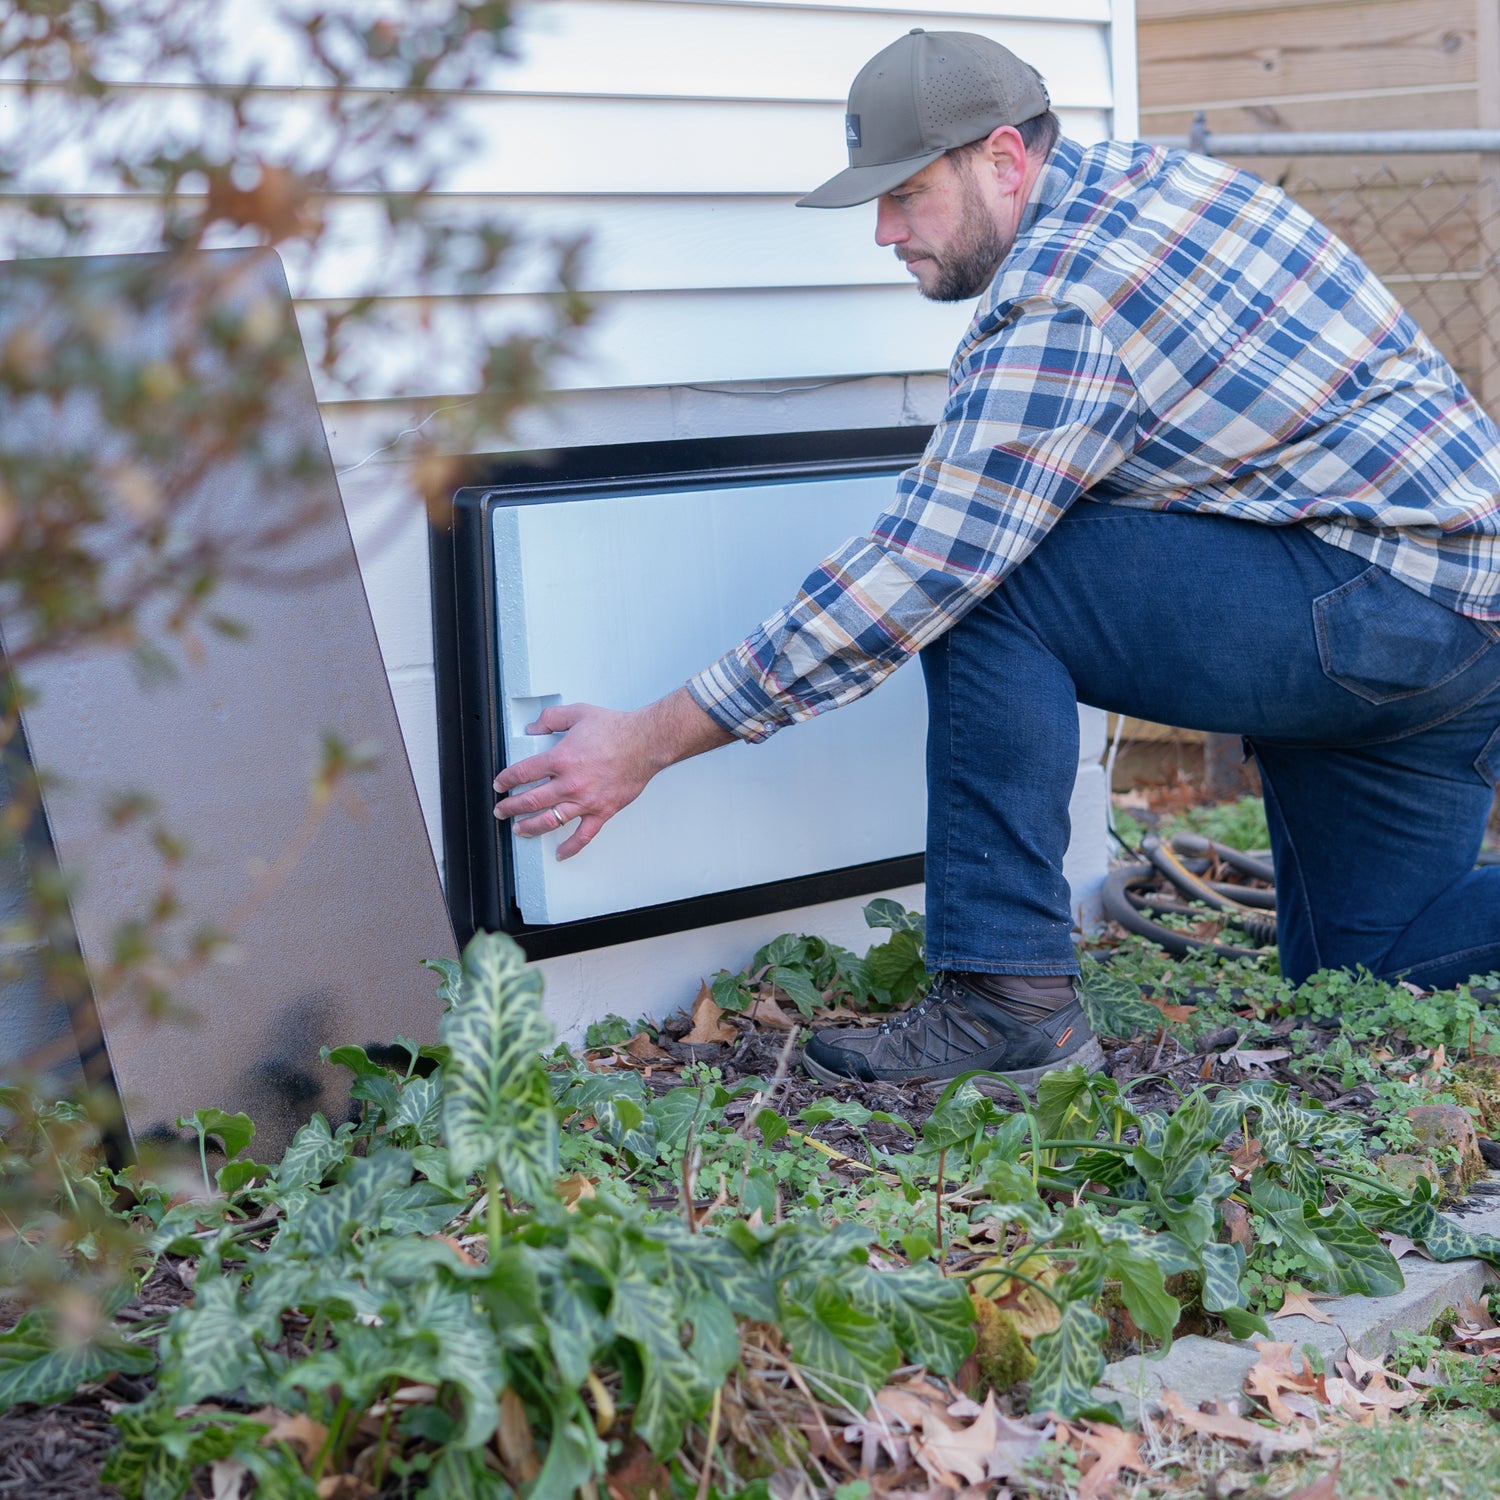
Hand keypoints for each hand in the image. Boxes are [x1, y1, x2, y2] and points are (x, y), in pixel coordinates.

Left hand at [493, 689, 732, 859]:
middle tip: (501, 810)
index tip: (500, 784)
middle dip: (510, 807)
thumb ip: (551, 719)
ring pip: (550, 821)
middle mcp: (570, 783)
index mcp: (561, 759)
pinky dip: (570, 847)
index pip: (522, 773)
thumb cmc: (616, 729)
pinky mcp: (602, 811)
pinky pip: (583, 835)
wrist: (646, 742)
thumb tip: (533, 728)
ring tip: (519, 829)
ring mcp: (585, 801)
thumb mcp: (577, 713)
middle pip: (530, 801)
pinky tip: (560, 853)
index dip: (506, 779)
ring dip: (530, 827)